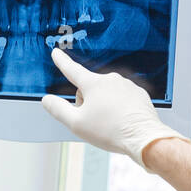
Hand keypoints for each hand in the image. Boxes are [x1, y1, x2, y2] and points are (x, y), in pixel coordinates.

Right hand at [41, 47, 187, 168]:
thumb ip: (58, 109)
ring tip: (110, 124)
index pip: (72, 70)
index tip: (56, 53)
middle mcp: (111, 79)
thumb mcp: (76, 124)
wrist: (143, 137)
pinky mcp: (139, 94)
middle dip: (87, 102)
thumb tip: (47, 100)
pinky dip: (119, 108)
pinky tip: (122, 121)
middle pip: (89, 88)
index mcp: (93, 84)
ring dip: (104, 106)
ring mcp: (127, 85)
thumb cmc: (111, 131)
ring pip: (106, 94)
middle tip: (93, 121)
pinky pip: (122, 98)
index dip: (62, 62)